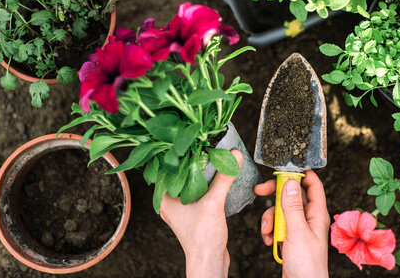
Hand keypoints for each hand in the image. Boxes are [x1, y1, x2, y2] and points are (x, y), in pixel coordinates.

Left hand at [160, 149, 242, 277]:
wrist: (210, 260)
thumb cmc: (202, 238)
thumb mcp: (213, 203)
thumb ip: (223, 178)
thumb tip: (234, 155)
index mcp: (165, 197)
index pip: (167, 167)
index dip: (178, 152)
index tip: (190, 139)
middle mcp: (171, 200)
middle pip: (180, 172)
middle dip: (193, 158)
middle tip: (204, 143)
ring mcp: (182, 206)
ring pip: (191, 180)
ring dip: (201, 169)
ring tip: (212, 155)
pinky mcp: (194, 210)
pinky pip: (199, 189)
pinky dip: (208, 180)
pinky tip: (217, 174)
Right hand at [255, 170, 329, 277]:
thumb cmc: (307, 266)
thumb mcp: (297, 232)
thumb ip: (292, 206)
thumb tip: (291, 181)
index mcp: (316, 213)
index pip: (313, 185)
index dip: (300, 174)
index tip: (283, 168)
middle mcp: (309, 218)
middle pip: (291, 195)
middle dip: (275, 195)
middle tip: (260, 191)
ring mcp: (298, 228)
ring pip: (281, 210)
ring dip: (270, 218)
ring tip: (267, 231)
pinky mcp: (289, 238)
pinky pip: (277, 225)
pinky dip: (269, 230)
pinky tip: (268, 240)